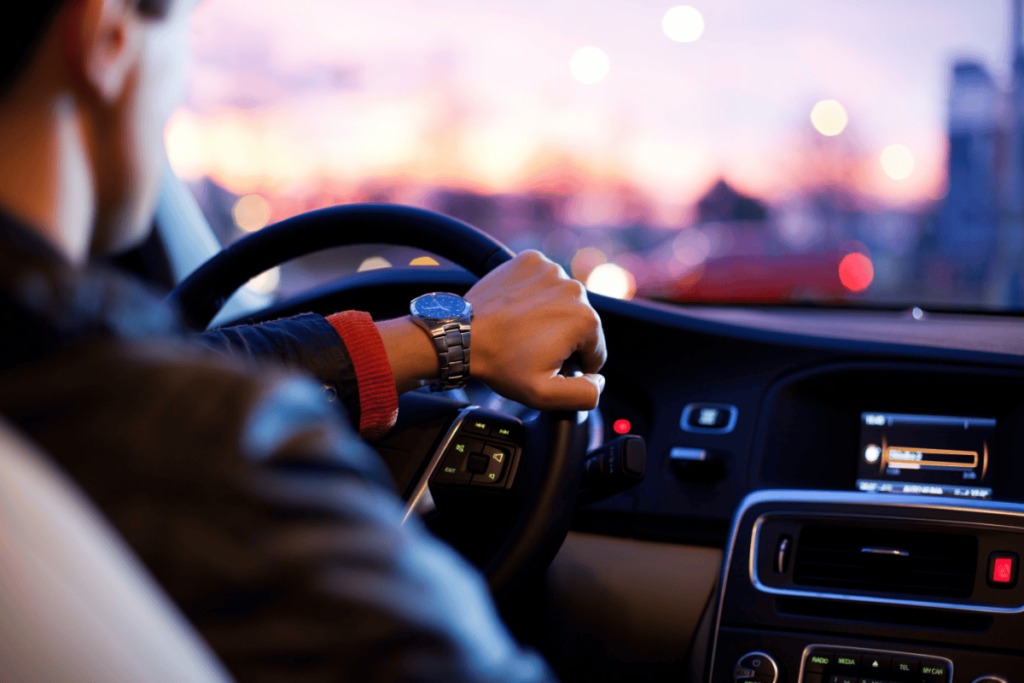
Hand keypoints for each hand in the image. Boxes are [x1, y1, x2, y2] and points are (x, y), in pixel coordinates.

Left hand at [465, 250, 606, 410]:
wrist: (463, 335)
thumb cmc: (500, 363)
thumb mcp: (545, 394)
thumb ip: (584, 394)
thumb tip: (599, 381)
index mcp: (585, 319)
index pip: (595, 350)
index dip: (573, 364)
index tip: (547, 364)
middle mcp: (574, 288)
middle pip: (580, 323)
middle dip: (562, 338)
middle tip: (531, 348)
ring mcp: (551, 270)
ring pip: (562, 301)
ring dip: (550, 315)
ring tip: (522, 329)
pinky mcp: (531, 260)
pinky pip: (543, 281)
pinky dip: (535, 294)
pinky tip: (518, 309)